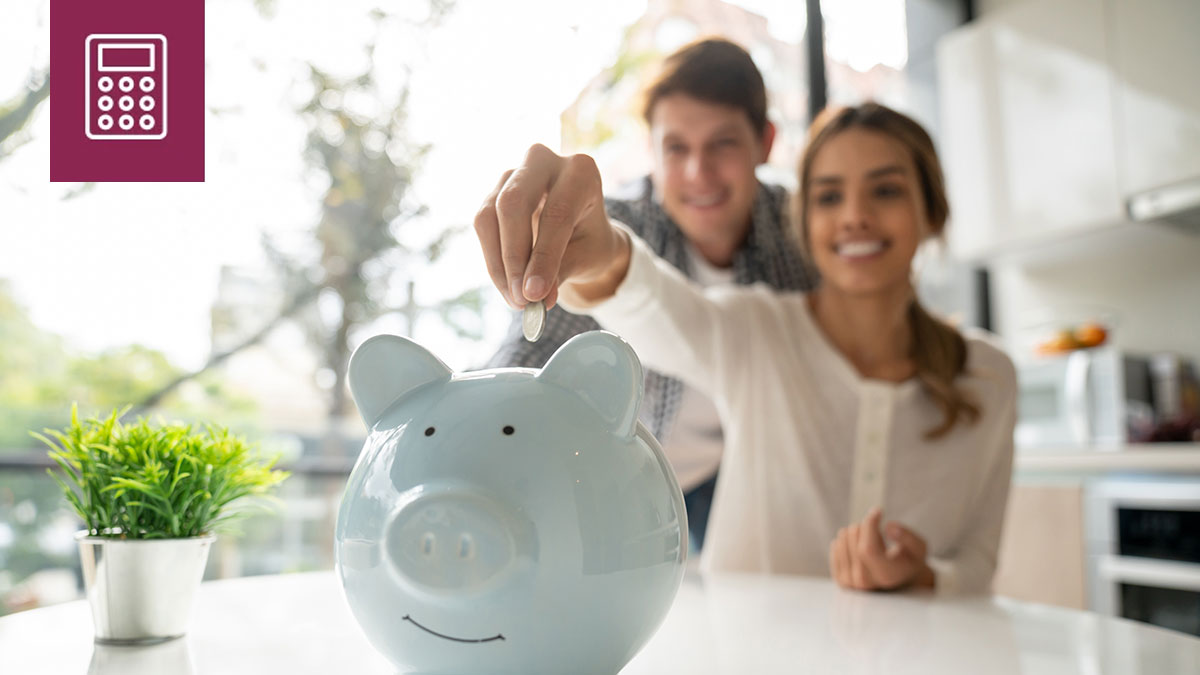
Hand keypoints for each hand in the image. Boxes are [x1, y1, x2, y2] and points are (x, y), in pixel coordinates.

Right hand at [473, 144, 629, 309]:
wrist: (580, 230)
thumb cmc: (589, 239)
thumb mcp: (587, 257)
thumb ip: (561, 272)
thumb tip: (534, 298)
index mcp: (580, 171)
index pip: (556, 213)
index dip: (543, 257)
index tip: (535, 294)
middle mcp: (543, 161)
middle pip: (513, 203)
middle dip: (514, 257)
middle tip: (521, 299)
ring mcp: (513, 173)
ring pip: (490, 216)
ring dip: (500, 265)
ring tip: (517, 301)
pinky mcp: (493, 191)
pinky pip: (483, 226)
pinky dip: (493, 262)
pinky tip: (508, 286)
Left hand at [829, 507, 934, 590]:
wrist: (900, 579)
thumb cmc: (909, 561)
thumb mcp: (919, 548)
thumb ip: (908, 537)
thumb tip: (889, 527)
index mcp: (886, 576)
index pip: (867, 548)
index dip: (870, 525)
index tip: (878, 511)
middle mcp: (865, 583)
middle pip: (853, 540)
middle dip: (864, 525)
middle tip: (877, 530)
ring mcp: (850, 582)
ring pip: (841, 541)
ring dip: (854, 532)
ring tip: (871, 541)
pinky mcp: (840, 578)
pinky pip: (835, 547)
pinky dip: (845, 539)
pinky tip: (857, 544)